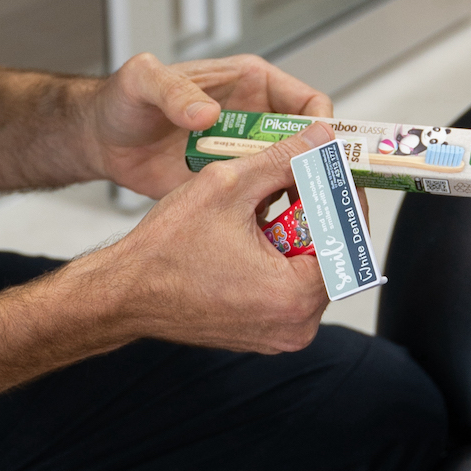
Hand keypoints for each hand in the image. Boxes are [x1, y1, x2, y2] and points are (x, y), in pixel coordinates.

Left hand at [81, 52, 331, 199]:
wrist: (101, 141)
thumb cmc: (122, 100)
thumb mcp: (142, 83)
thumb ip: (171, 91)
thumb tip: (205, 113)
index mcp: (251, 84)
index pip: (307, 103)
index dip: (321, 128)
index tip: (321, 155)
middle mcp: (255, 120)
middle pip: (308, 147)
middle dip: (316, 173)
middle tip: (317, 201)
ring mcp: (244, 155)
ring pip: (290, 179)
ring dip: (296, 200)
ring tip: (292, 223)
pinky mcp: (230, 186)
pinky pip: (262, 202)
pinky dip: (269, 219)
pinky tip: (261, 236)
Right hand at [90, 121, 333, 351]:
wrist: (122, 293)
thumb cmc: (163, 252)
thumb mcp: (228, 186)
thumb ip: (283, 159)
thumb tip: (320, 137)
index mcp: (294, 296)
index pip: (349, 237)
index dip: (345, 194)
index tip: (336, 165)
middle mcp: (296, 325)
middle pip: (335, 253)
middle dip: (321, 208)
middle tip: (306, 172)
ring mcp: (281, 332)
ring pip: (313, 267)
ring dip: (301, 227)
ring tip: (277, 193)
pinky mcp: (265, 330)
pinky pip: (291, 284)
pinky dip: (283, 250)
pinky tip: (260, 223)